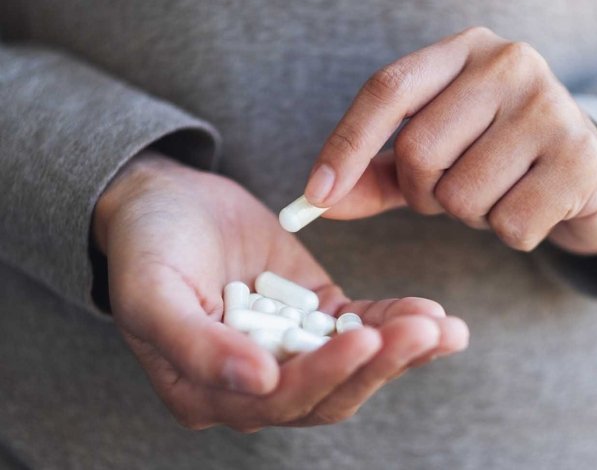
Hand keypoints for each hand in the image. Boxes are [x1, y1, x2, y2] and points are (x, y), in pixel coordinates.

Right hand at [92, 151, 467, 431]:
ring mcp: (291, 348)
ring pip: (353, 363)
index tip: (364, 340)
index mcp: (208, 392)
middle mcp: (255, 383)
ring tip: (444, 327)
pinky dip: (395, 320)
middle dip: (378, 364)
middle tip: (424, 331)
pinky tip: (432, 313)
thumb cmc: (146, 245)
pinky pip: (362, 324)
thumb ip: (194, 345)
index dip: (322, 375)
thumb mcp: (150, 293)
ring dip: (401, 349)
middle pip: (327, 391)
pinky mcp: (316, 313)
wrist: (166, 201)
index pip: (276, 400)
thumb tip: (258, 383)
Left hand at [305, 27, 596, 254]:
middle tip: (450, 191)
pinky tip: (531, 206)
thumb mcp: (433, 153)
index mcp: (464, 50)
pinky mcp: (582, 158)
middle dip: (423, 193)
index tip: (315, 195)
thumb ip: (373, 172)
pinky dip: (509, 232)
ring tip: (497, 192)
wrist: (585, 169)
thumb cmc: (494, 157)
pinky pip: (509, 225)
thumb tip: (318, 202)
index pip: (387, 90)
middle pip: (419, 152)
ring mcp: (551, 106)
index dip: (345, 145)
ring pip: (462, 197)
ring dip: (468, 215)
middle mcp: (509, 64)